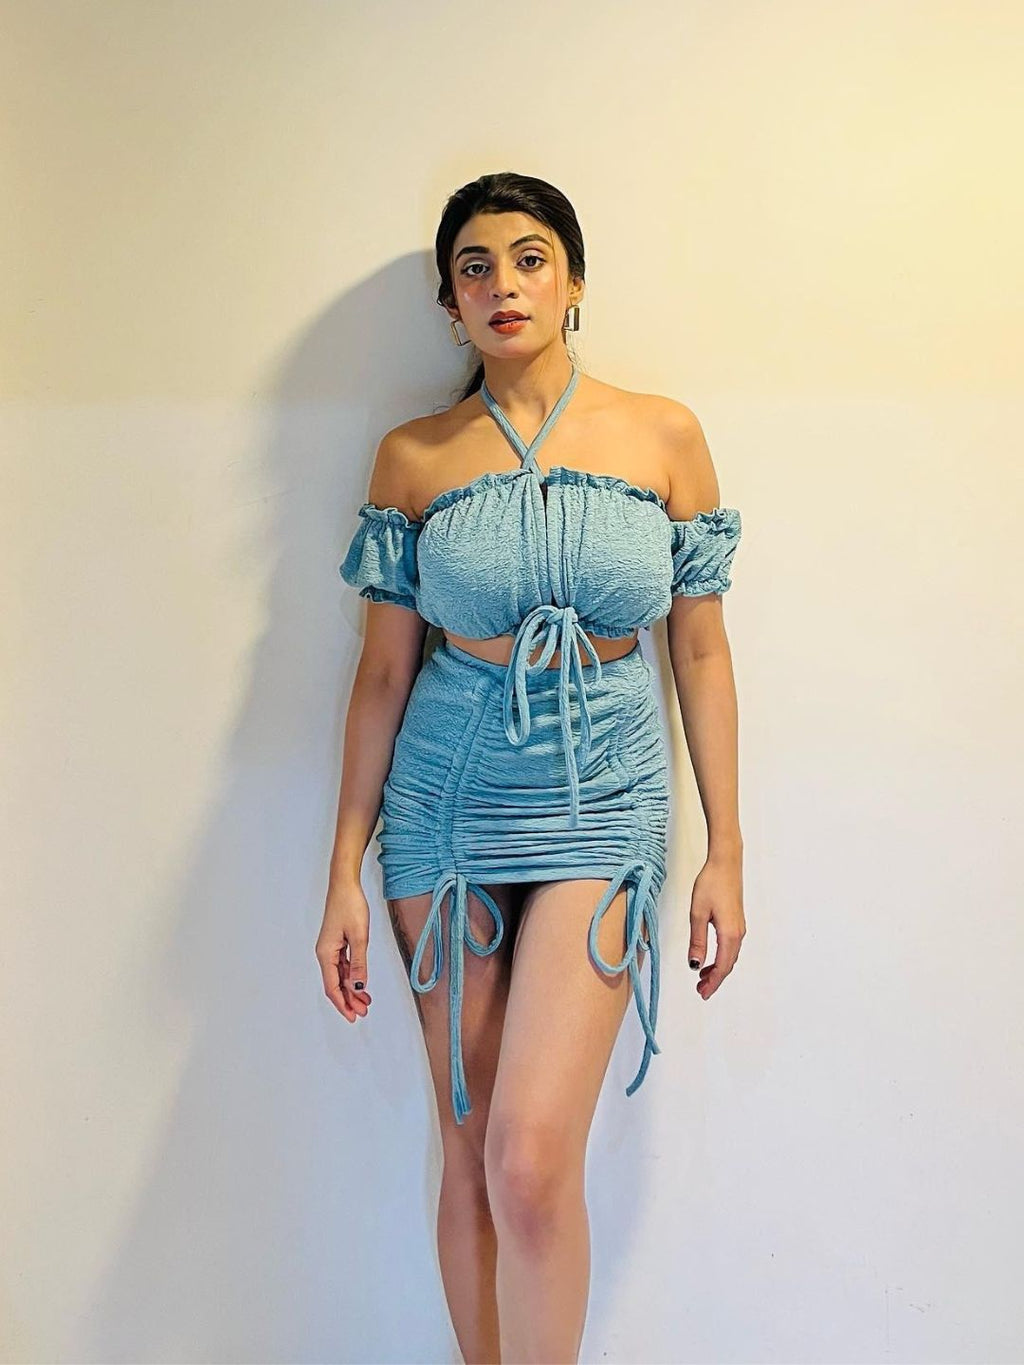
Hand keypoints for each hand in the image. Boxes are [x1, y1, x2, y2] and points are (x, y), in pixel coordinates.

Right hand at [315, 878, 372, 1022]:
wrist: (345, 885)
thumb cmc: (349, 905)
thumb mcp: (359, 936)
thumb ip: (359, 963)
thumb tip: (358, 986)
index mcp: (326, 953)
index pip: (332, 986)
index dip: (342, 1003)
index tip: (352, 1016)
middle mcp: (325, 953)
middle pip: (335, 984)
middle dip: (349, 999)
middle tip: (363, 1012)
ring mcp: (331, 948)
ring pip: (340, 975)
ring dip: (352, 989)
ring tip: (365, 1001)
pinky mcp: (337, 942)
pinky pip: (344, 965)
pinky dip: (353, 975)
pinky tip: (361, 982)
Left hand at [688, 849, 744, 998]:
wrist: (725, 863)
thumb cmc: (711, 883)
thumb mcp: (697, 913)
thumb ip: (697, 941)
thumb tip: (695, 964)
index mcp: (729, 933)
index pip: (722, 966)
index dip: (713, 982)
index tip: (702, 993)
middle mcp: (738, 933)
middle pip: (728, 964)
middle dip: (715, 979)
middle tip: (700, 990)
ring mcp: (739, 927)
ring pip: (730, 956)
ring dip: (718, 969)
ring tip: (703, 977)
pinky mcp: (736, 921)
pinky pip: (730, 946)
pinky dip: (721, 957)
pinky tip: (710, 957)